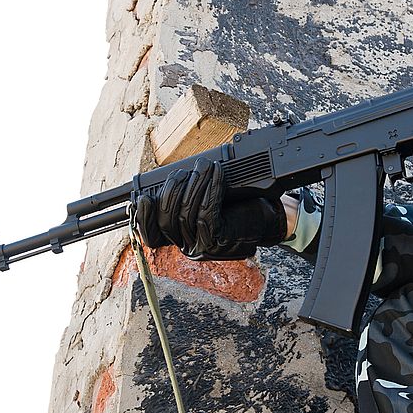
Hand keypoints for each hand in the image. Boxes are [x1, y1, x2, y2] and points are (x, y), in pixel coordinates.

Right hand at [135, 158, 286, 259]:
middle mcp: (188, 246)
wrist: (270, 218)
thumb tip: (166, 177)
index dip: (143, 217)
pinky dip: (209, 191)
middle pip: (165, 222)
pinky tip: (216, 175)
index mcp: (181, 237)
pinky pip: (205, 214)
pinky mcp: (219, 240)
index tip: (141, 196)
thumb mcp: (208, 198)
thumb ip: (187, 193)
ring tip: (205, 167)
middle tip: (182, 171)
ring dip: (194, 184)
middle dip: (171, 191)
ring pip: (185, 215)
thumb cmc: (239, 205)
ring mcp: (203, 246)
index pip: (151, 235)